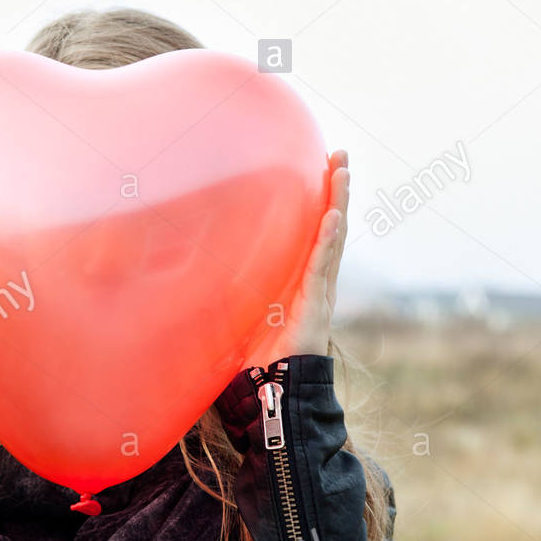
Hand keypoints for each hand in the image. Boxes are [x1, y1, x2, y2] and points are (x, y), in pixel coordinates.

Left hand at [245, 149, 349, 368]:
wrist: (274, 385)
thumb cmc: (259, 353)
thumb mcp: (245, 309)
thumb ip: (234, 288)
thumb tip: (197, 265)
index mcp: (304, 279)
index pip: (319, 232)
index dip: (325, 200)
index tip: (326, 167)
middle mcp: (318, 281)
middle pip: (333, 226)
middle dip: (339, 190)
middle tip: (342, 155)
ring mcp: (320, 292)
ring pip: (334, 240)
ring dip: (340, 204)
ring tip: (343, 173)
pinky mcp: (315, 306)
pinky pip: (322, 269)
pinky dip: (329, 242)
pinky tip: (333, 218)